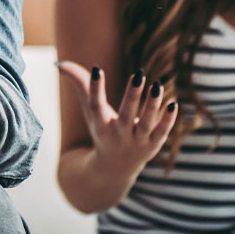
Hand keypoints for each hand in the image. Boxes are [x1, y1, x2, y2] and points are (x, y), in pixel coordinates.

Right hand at [57, 61, 177, 174]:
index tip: (97, 69)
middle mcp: (118, 135)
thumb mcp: (90, 111)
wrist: (115, 169)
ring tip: (158, 84)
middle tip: (139, 74)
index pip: (96, 106)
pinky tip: (173, 103)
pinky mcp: (152, 146)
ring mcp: (137, 142)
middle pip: (126, 114)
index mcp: (100, 125)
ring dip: (152, 104)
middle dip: (132, 95)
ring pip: (146, 123)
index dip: (95, 88)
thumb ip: (80, 85)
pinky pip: (161, 132)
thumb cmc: (102, 131)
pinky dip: (168, 119)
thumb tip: (61, 64)